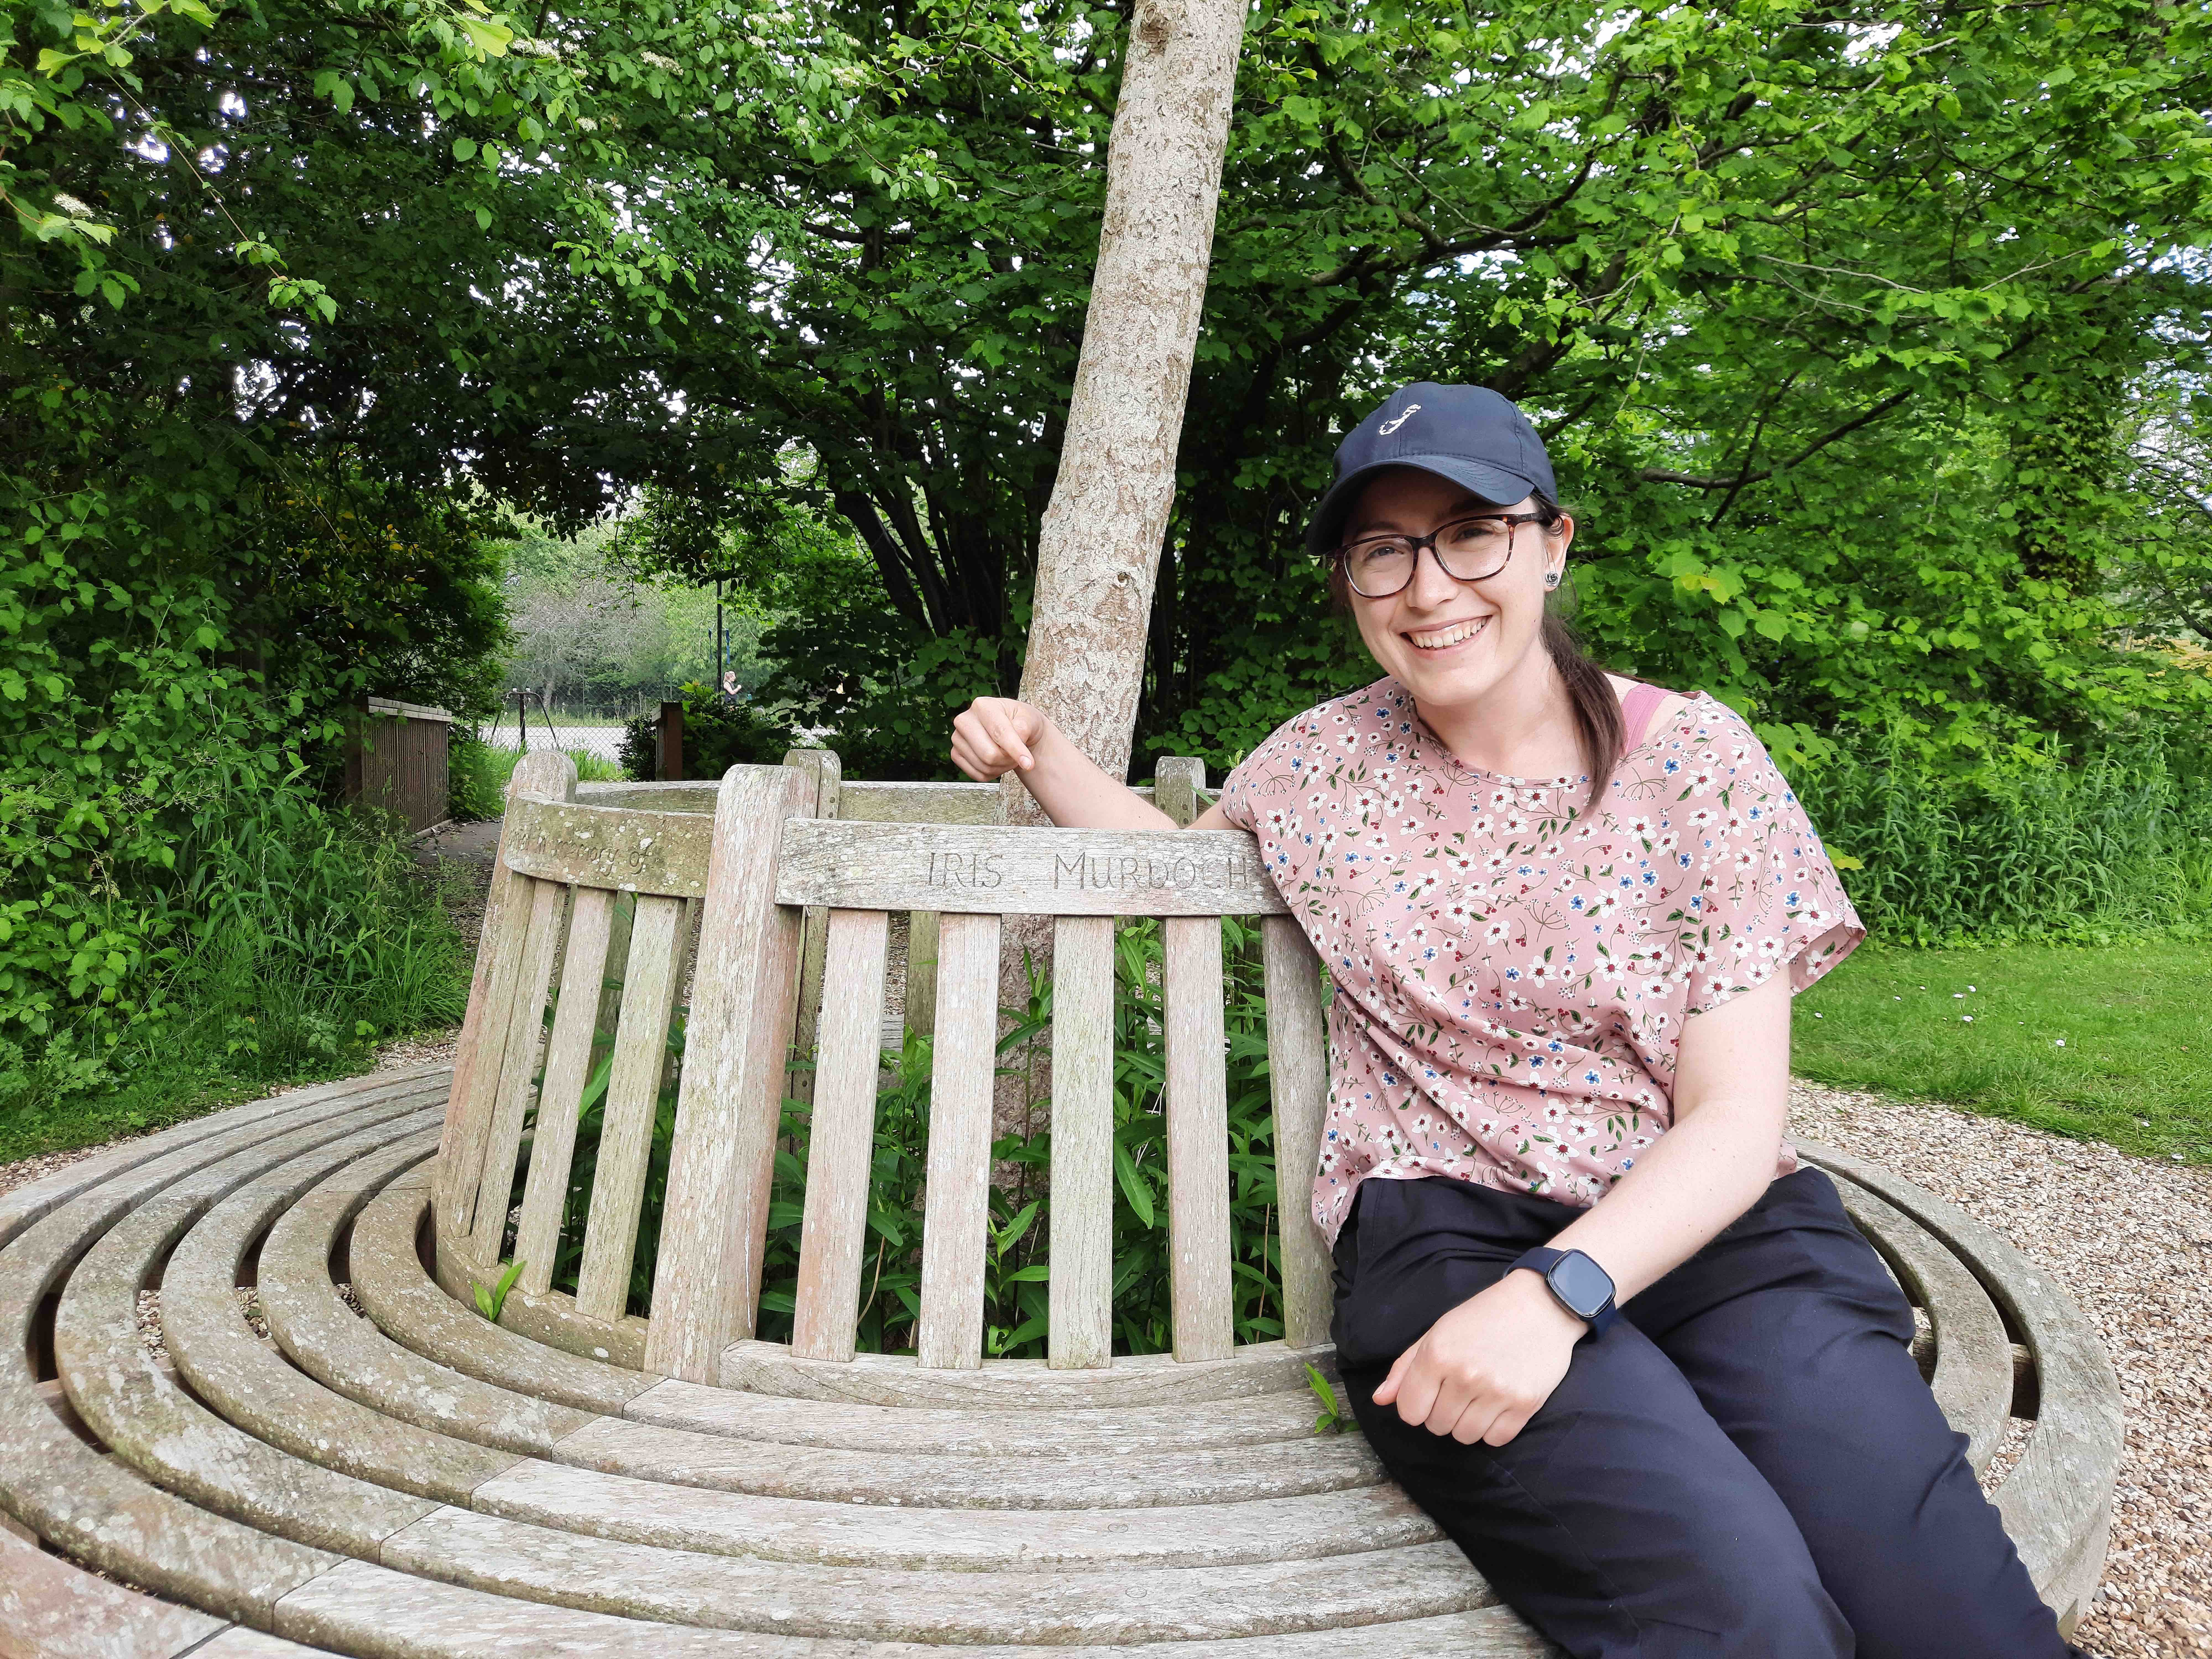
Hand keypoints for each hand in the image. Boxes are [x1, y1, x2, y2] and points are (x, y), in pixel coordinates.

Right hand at [951, 697, 1051, 781]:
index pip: (999, 733)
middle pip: (989, 754)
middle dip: (1009, 759)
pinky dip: (993, 773)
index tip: (1029, 764)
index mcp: (983, 706)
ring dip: (1002, 767)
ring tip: (1008, 755)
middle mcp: (965, 720)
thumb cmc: (1020, 721)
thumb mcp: (1029, 718)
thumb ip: (1025, 728)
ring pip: (984, 767)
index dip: (1015, 750)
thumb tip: (1019, 742)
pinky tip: (997, 761)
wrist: (1012, 728)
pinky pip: (977, 775)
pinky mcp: (956, 754)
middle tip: (1018, 754)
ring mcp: (957, 738)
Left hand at [1370, 1268, 1585, 1445]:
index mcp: (1437, 1354)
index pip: (1409, 1411)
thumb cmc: (1484, 1317)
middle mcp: (1465, 1375)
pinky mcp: (1525, 1404)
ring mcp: (1497, 1391)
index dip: (1415, 1406)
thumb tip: (1379, 1400)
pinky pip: (1496, 1440)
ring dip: (1466, 1423)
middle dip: (1441, 1412)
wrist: (1541, 1304)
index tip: (1429, 1393)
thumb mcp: (1438, 1332)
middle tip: (1458, 1389)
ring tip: (1477, 1396)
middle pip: (1436, 1425)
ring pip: (1464, 1436)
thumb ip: (1405, 1367)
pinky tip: (1497, 1404)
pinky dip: (1492, 1429)